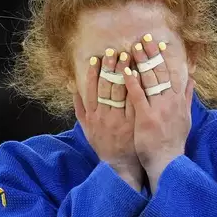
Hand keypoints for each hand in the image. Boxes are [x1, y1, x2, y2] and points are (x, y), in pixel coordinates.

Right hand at [73, 49, 142, 191]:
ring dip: (125, 73)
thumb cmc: (103, 145)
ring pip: (122, 92)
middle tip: (115, 51)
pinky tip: (141, 74)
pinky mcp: (133, 123)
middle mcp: (105, 116)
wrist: (120, 165)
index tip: (98, 57)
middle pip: (107, 87)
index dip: (94, 72)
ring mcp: (120, 119)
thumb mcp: (87, 129)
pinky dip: (138, 88)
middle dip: (111, 67)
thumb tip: (74, 89)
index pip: (92, 89)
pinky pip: (136, 102)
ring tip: (129, 56)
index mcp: (92, 115)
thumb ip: (80, 109)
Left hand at [122, 34, 194, 192]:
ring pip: (148, 80)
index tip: (157, 43)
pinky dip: (132, 82)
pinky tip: (125, 71)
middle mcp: (170, 101)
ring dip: (140, 63)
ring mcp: (158, 109)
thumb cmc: (173, 139)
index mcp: (177, 100)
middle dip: (150, 55)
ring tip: (131, 48)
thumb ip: (187, 97)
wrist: (167, 161)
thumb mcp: (185, 117)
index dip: (163, 57)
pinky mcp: (146, 118)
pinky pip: (138, 96)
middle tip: (142, 38)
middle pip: (159, 73)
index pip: (170, 73)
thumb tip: (192, 79)